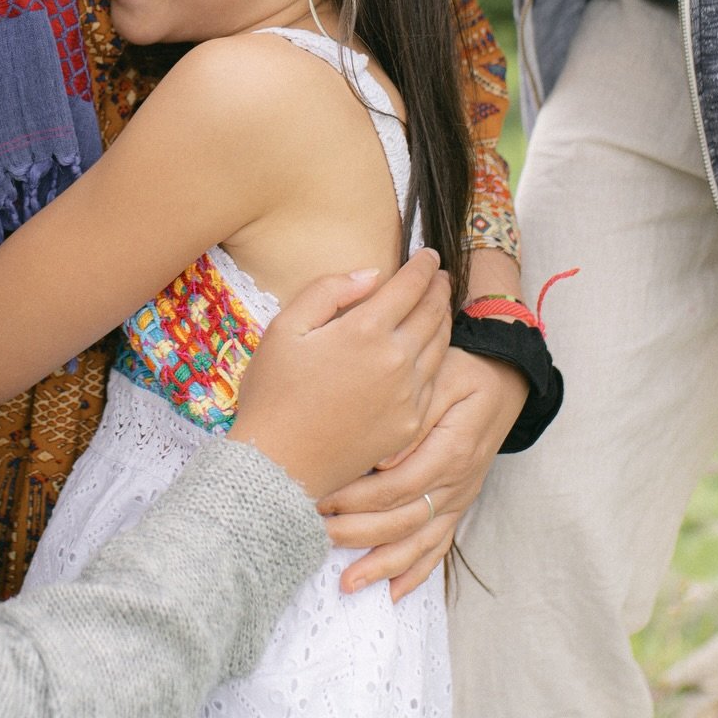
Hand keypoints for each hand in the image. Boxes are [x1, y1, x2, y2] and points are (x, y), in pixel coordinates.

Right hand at [228, 249, 450, 499]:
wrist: (281, 462)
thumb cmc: (274, 390)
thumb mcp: (286, 326)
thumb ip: (328, 291)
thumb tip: (371, 275)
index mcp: (365, 330)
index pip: (409, 287)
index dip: (422, 267)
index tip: (429, 255)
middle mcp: (396, 360)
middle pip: (431, 314)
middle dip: (439, 289)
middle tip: (442, 275)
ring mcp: (408, 396)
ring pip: (440, 348)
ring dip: (443, 320)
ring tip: (440, 305)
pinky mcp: (409, 424)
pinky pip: (433, 383)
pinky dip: (438, 358)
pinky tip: (431, 351)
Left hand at [316, 346, 527, 600]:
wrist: (502, 380)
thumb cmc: (462, 371)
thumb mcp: (442, 377)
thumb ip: (414, 415)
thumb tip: (383, 460)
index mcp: (451, 450)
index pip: (399, 486)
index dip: (358, 498)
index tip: (320, 499)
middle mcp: (457, 482)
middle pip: (403, 520)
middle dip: (357, 534)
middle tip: (314, 536)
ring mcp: (459, 498)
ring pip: (419, 542)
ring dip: (382, 564)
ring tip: (347, 583)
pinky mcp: (457, 505)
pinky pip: (439, 546)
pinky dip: (416, 572)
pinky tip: (392, 592)